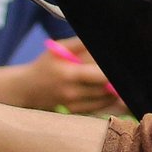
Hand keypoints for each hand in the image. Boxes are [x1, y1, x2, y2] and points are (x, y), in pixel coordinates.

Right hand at [0, 41, 120, 112]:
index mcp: (69, 74)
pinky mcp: (73, 113)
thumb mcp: (58, 49)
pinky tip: (111, 92)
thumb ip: (80, 43)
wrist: (25, 89)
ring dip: (115, 92)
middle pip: (106, 89)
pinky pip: (97, 108)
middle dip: (118, 81)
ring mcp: (72, 105)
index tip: (123, 65)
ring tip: (119, 81)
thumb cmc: (45, 65)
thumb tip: (100, 39)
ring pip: (104, 100)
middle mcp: (71, 92)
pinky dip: (107, 100)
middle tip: (126, 73)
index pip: (101, 76)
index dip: (115, 71)